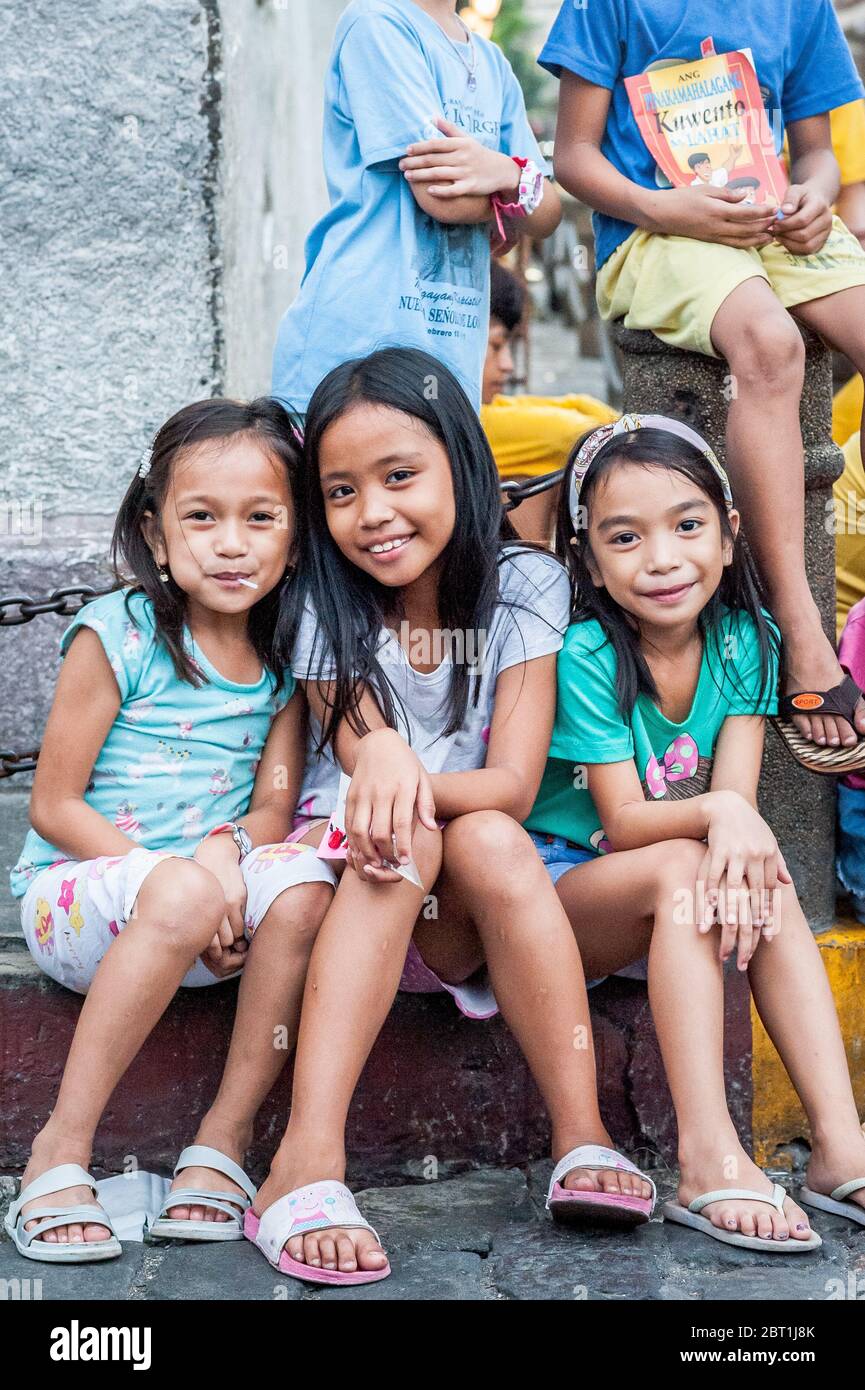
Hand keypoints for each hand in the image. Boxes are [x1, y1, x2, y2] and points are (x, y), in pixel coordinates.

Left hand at [193, 832, 248, 973]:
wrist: (216, 856)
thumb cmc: (204, 880)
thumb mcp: (197, 899)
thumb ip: (198, 916)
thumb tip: (195, 938)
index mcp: (201, 912)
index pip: (208, 941)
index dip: (212, 951)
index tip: (215, 955)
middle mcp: (213, 910)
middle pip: (221, 942)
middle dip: (224, 949)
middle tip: (225, 951)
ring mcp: (227, 905)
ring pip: (234, 935)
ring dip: (234, 940)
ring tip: (234, 943)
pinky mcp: (238, 899)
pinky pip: (241, 924)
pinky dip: (240, 930)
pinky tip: (239, 930)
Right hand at [345, 729, 436, 882]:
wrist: (377, 743)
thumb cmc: (404, 764)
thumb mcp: (422, 778)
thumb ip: (426, 804)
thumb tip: (430, 828)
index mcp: (402, 787)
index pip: (402, 823)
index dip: (404, 846)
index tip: (406, 862)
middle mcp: (381, 792)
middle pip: (380, 832)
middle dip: (386, 854)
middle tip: (392, 865)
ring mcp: (363, 794)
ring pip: (360, 831)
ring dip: (366, 852)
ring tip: (375, 863)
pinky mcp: (350, 797)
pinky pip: (349, 824)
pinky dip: (353, 841)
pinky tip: (361, 850)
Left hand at [399, 117, 519, 198]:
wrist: (501, 170)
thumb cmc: (479, 154)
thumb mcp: (466, 138)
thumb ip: (449, 129)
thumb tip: (432, 117)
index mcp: (460, 144)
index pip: (435, 144)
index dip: (420, 147)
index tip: (406, 150)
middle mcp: (461, 157)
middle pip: (433, 159)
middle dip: (415, 162)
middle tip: (400, 165)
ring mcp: (466, 172)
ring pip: (439, 173)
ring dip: (421, 175)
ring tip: (407, 176)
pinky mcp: (470, 186)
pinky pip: (453, 190)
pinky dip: (441, 190)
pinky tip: (429, 191)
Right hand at [644, 184, 776, 246]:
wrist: (661, 215)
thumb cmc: (681, 198)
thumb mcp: (704, 189)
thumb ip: (726, 193)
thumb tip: (745, 196)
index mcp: (717, 210)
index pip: (746, 213)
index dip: (762, 212)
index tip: (775, 209)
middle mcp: (717, 226)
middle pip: (747, 229)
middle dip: (765, 227)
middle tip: (779, 223)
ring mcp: (713, 236)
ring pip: (741, 241)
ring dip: (758, 240)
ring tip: (772, 237)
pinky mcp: (710, 241)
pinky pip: (731, 245)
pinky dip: (745, 245)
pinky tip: (754, 243)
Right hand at [698, 791, 791, 967]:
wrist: (726, 804)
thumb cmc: (748, 825)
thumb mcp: (767, 841)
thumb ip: (776, 862)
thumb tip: (786, 882)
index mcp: (768, 857)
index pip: (768, 894)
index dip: (766, 917)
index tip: (763, 939)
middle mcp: (755, 857)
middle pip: (753, 899)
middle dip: (749, 928)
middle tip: (744, 951)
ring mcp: (735, 854)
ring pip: (733, 893)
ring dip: (728, 919)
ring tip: (725, 940)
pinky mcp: (717, 850)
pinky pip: (712, 878)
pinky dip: (709, 897)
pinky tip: (705, 915)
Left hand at [772, 184, 832, 254]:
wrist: (815, 202)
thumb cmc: (802, 197)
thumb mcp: (795, 190)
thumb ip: (790, 198)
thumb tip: (784, 211)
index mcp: (820, 205)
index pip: (802, 220)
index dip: (785, 224)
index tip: (774, 222)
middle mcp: (826, 220)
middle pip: (804, 235)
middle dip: (786, 234)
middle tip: (775, 230)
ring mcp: (826, 233)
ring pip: (806, 246)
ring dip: (789, 243)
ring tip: (779, 235)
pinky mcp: (822, 242)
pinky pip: (807, 251)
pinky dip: (794, 248)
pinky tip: (786, 240)